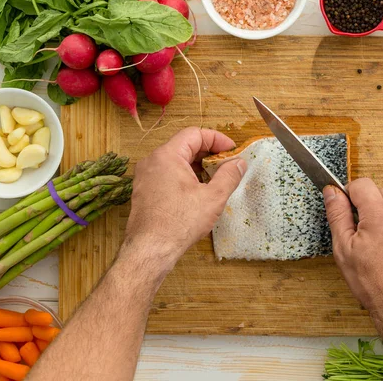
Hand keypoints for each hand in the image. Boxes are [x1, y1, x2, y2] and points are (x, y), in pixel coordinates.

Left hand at [122, 127, 246, 271]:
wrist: (151, 249)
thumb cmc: (179, 222)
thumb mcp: (213, 197)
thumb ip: (229, 175)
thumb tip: (239, 163)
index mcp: (167, 155)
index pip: (194, 134)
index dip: (217, 139)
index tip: (232, 150)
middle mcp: (152, 161)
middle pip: (184, 146)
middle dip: (208, 153)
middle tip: (227, 165)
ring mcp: (145, 176)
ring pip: (176, 161)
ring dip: (197, 166)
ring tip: (215, 179)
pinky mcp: (144, 191)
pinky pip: (167, 174)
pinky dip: (184, 176)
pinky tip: (198, 192)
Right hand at [323, 179, 382, 322]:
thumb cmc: (374, 284)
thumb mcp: (344, 250)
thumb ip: (338, 215)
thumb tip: (332, 192)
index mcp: (378, 215)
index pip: (362, 184)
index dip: (350, 193)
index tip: (347, 205)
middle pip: (381, 191)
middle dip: (369, 203)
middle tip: (361, 228)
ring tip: (379, 241)